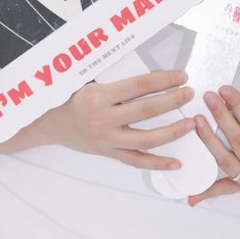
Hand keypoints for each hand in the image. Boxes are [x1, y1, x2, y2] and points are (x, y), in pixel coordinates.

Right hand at [50, 70, 195, 170]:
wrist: (48, 123)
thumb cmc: (70, 97)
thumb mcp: (89, 81)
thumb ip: (117, 80)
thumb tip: (152, 76)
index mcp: (99, 95)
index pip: (139, 85)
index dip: (164, 80)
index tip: (182, 76)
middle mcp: (103, 119)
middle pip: (146, 111)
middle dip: (172, 101)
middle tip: (190, 94)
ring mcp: (106, 139)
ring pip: (146, 139)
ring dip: (172, 132)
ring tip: (191, 124)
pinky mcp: (108, 153)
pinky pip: (136, 161)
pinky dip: (157, 163)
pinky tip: (177, 162)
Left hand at [187, 84, 239, 205]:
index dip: (239, 107)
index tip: (226, 90)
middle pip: (237, 141)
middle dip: (221, 116)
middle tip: (209, 97)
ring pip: (226, 160)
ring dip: (209, 140)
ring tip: (197, 121)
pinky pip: (225, 189)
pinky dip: (207, 191)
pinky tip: (191, 195)